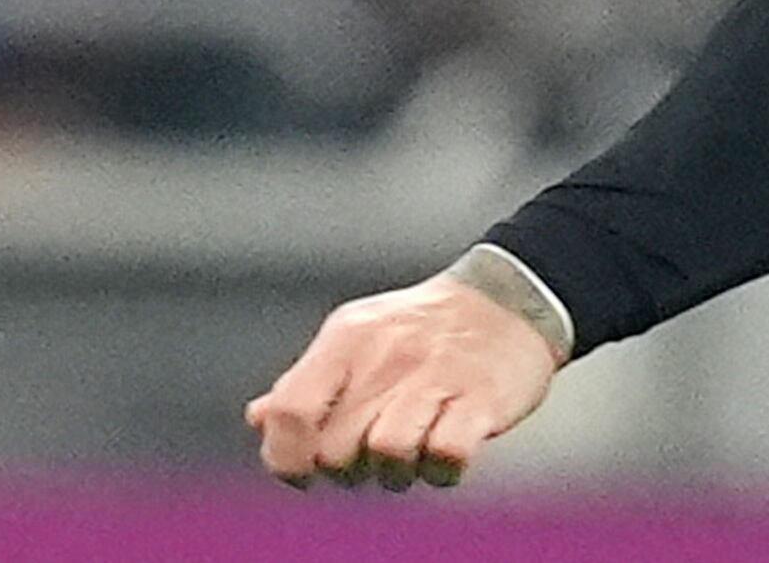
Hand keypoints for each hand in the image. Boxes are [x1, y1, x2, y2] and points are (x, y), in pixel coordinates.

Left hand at [247, 271, 559, 490]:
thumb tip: (257, 418)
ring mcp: (438, 377)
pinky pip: (447, 455)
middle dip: (349, 469)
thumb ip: (306, 381)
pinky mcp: (483, 398)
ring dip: (396, 473)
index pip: (289, 411)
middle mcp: (387, 357)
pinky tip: (446, 452)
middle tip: (372, 453)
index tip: (304, 471)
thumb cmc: (423, 327)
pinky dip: (441, 470)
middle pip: (337, 449)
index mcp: (347, 340)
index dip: (286, 457)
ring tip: (411, 455)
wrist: (512, 295)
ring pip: (388, 455)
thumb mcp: (356, 336)